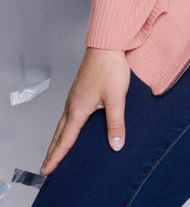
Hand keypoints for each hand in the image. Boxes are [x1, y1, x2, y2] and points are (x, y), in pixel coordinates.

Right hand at [41, 48, 130, 174]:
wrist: (107, 44)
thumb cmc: (110, 68)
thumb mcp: (116, 98)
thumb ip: (116, 123)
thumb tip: (116, 145)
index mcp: (78, 109)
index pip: (65, 139)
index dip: (57, 157)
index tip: (47, 171)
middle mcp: (72, 104)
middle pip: (59, 133)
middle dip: (52, 151)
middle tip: (46, 167)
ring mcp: (74, 96)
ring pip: (62, 123)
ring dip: (57, 139)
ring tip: (55, 151)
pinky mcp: (79, 90)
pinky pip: (68, 113)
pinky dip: (64, 126)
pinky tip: (71, 126)